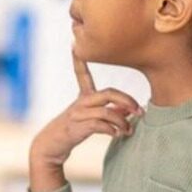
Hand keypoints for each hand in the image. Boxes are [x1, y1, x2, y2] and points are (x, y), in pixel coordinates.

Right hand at [29, 51, 141, 170]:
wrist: (52, 144)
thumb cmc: (73, 129)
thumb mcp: (90, 117)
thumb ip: (110, 111)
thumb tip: (130, 109)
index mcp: (83, 97)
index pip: (82, 73)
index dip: (79, 60)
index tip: (75, 46)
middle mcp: (80, 102)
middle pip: (108, 93)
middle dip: (127, 100)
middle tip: (139, 111)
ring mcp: (78, 114)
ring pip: (106, 112)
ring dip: (122, 122)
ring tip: (128, 130)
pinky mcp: (78, 127)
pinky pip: (100, 125)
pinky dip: (112, 130)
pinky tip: (116, 134)